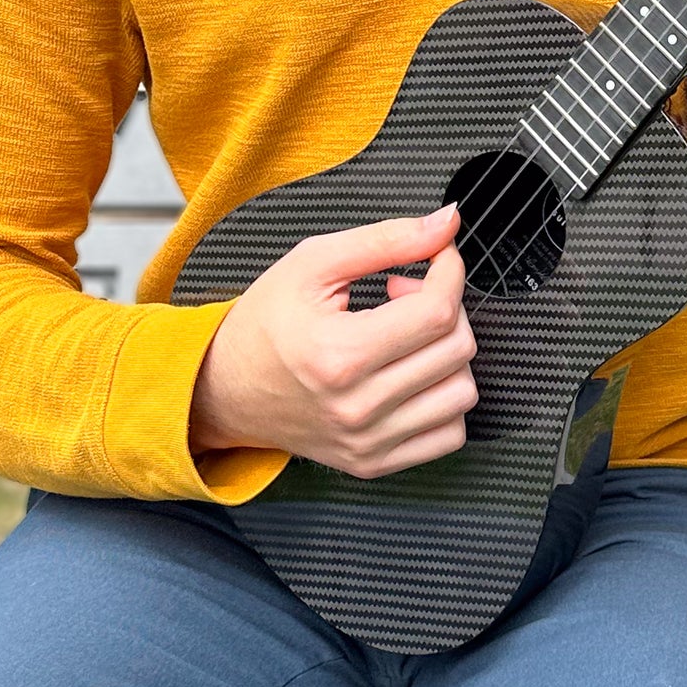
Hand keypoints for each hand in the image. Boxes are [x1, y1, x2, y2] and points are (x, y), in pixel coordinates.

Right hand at [188, 202, 477, 480]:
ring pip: (462, 392)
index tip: (436, 256)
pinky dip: (443, 397)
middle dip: (447, 305)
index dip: (449, 270)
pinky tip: (413, 373)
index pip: (438, 310)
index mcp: (339, 355)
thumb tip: (447, 222)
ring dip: (447, 352)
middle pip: (456, 348)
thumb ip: (387, 239)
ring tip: (407, 334)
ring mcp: (367, 442)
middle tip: (407, 292)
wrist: (224, 387)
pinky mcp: (373, 463)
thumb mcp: (314, 261)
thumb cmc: (266, 321)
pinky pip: (450, 434)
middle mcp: (357, 408)